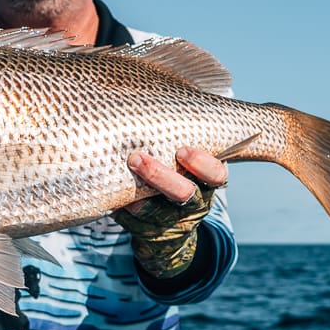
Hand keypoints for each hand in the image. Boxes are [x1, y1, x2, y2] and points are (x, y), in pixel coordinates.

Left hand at [114, 147, 228, 277]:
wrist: (169, 226)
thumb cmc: (176, 173)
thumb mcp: (185, 160)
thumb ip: (176, 138)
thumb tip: (154, 96)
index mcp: (207, 182)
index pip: (215, 174)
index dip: (201, 164)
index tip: (181, 150)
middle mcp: (195, 203)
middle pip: (184, 194)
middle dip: (160, 176)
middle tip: (137, 158)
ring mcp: (174, 221)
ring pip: (158, 212)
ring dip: (137, 194)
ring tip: (118, 181)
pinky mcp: (153, 233)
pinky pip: (137, 224)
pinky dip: (124, 211)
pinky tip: (114, 197)